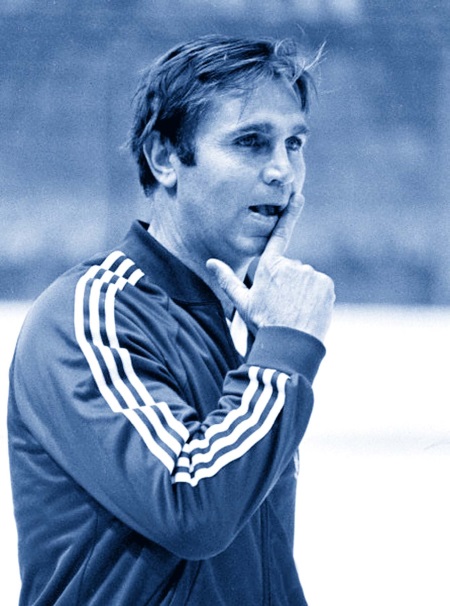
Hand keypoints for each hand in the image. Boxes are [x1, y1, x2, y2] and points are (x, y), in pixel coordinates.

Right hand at [206, 194, 334, 342]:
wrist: (290, 343)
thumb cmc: (264, 323)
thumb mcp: (242, 303)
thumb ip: (227, 280)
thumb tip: (210, 263)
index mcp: (270, 266)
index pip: (279, 236)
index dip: (289, 215)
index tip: (297, 197)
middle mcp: (292, 265)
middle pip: (292, 269)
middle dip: (289, 283)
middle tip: (283, 306)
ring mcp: (310, 273)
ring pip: (307, 279)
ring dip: (302, 291)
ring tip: (295, 311)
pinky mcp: (326, 284)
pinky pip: (321, 287)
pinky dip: (316, 297)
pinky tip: (307, 310)